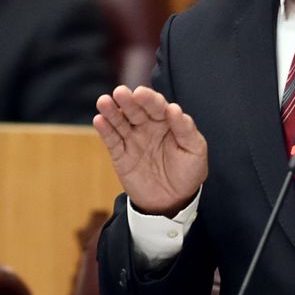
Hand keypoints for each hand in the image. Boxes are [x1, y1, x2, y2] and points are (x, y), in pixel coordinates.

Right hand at [93, 85, 207, 216]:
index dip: (148, 99)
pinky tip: (99, 120)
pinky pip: (112, 141)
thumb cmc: (188, 172)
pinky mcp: (120, 156)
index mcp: (166, 121)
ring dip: (112, 111)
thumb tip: (174, 108)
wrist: (173, 201)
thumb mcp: (195, 150)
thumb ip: (185, 129)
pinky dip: (105, 130)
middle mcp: (147, 126)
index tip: (140, 94)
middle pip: (135, 110)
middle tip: (120, 93)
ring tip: (104, 102)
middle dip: (127, 101)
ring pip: (120, 122)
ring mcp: (132, 140)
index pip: (156, 106)